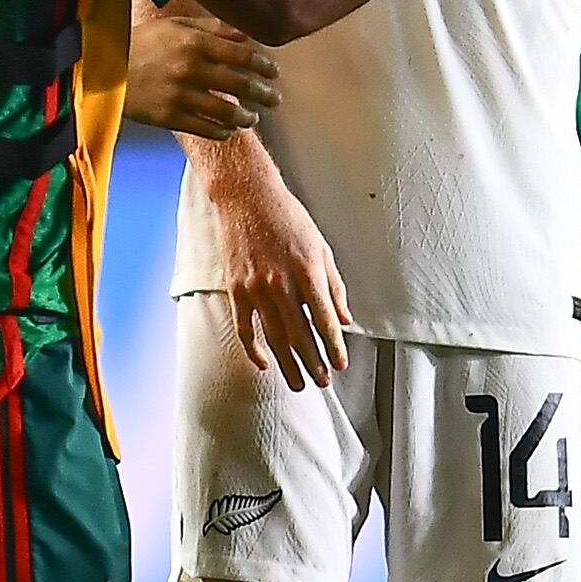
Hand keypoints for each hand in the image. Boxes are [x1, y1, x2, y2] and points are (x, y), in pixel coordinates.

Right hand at [129, 1, 280, 137]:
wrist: (102, 70)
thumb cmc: (140, 43)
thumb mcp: (174, 26)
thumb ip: (211, 28)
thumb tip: (244, 36)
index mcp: (194, 43)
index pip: (242, 56)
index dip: (263, 66)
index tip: (273, 72)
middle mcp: (191, 69)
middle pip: (240, 85)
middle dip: (263, 94)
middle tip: (274, 99)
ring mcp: (180, 96)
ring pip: (226, 112)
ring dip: (246, 117)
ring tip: (252, 118)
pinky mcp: (169, 118)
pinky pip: (205, 129)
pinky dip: (222, 132)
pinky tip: (229, 131)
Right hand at [203, 145, 353, 389]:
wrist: (246, 197)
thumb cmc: (288, 218)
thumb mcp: (321, 247)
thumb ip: (333, 285)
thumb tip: (344, 319)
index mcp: (307, 271)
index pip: (324, 320)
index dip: (334, 346)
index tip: (341, 365)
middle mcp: (281, 283)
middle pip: (300, 335)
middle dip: (313, 363)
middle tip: (322, 383)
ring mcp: (256, 288)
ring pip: (274, 337)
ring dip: (288, 364)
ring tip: (299, 384)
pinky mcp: (236, 288)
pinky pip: (245, 327)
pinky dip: (253, 349)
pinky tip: (264, 364)